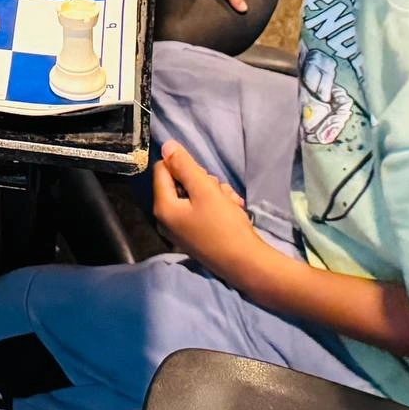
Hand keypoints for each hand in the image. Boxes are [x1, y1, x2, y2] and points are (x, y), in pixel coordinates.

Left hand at [151, 141, 273, 279]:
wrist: (246, 264)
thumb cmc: (224, 225)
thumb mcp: (205, 190)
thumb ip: (184, 166)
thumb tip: (166, 145)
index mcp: (163, 207)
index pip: (162, 169)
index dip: (184, 166)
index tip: (204, 176)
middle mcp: (166, 219)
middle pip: (179, 182)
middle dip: (203, 181)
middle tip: (220, 191)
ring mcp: (180, 229)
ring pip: (195, 195)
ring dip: (215, 193)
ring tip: (231, 203)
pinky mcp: (195, 235)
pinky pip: (201, 210)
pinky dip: (217, 206)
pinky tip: (233, 211)